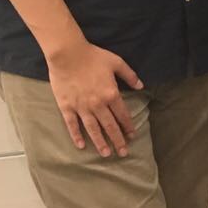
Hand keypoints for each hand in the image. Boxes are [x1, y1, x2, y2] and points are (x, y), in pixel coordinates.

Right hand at [45, 37, 143, 156]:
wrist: (67, 54)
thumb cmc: (93, 56)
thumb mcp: (116, 62)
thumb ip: (130, 75)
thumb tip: (141, 86)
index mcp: (111, 94)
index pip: (122, 115)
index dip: (128, 126)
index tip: (132, 136)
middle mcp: (97, 104)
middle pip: (110, 126)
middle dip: (118, 140)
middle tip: (123, 153)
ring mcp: (81, 107)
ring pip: (93, 129)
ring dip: (100, 142)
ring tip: (106, 154)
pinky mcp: (66, 107)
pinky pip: (72, 125)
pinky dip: (76, 136)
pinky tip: (81, 146)